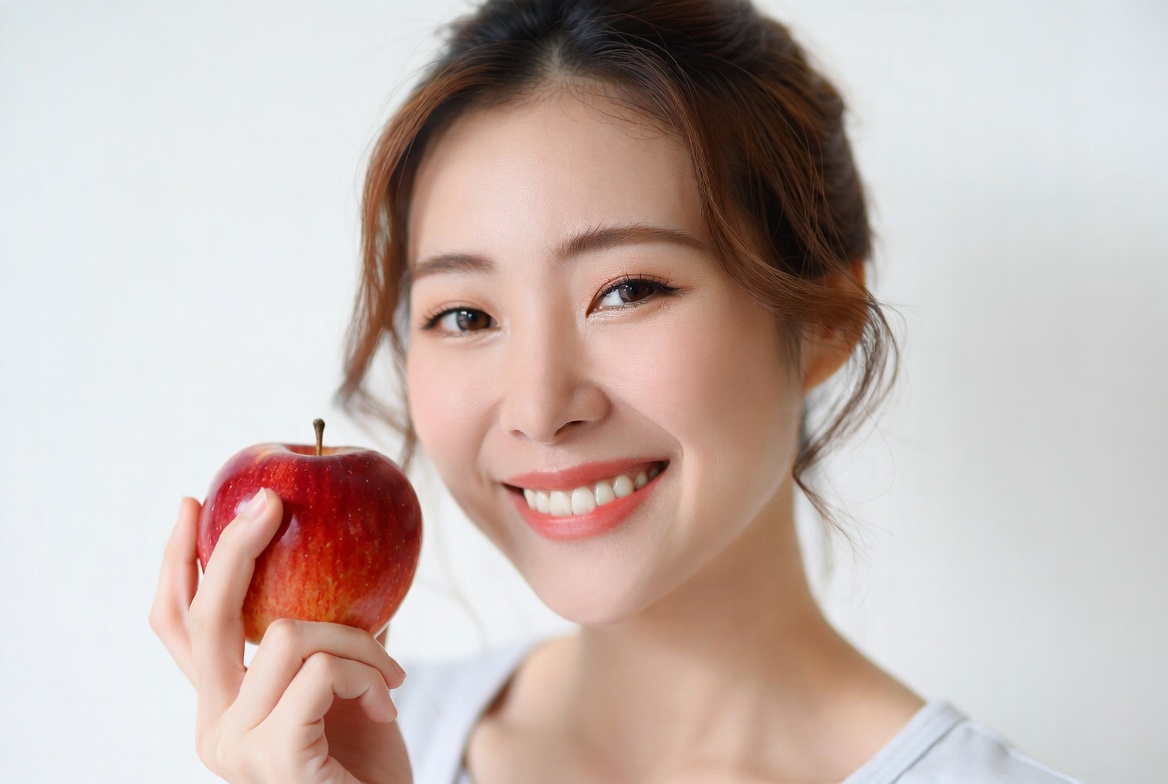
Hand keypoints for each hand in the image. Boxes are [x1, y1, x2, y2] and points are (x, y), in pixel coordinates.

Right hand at [150, 491, 412, 783]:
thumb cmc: (370, 760)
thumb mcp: (345, 685)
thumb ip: (327, 638)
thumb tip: (339, 563)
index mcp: (221, 705)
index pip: (179, 627)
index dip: (178, 563)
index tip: (194, 505)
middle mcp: (214, 727)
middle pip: (205, 618)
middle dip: (234, 548)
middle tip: (270, 502)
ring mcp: (237, 746)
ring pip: (286, 636)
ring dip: (355, 641)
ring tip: (388, 677)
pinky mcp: (273, 757)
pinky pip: (321, 672)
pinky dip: (366, 673)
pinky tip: (387, 704)